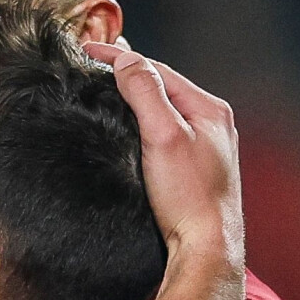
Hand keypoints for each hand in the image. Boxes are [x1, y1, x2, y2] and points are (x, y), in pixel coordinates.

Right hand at [81, 39, 243, 269]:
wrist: (205, 248)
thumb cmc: (189, 197)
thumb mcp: (163, 136)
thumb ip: (145, 93)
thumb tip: (127, 60)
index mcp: (209, 109)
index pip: (157, 70)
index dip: (120, 58)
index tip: (87, 52)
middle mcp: (212, 124)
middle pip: (162, 87)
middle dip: (127, 74)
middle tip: (92, 67)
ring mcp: (206, 147)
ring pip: (163, 109)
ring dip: (135, 98)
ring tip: (105, 91)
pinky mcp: (195, 169)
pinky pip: (165, 132)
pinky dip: (143, 122)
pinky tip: (127, 131)